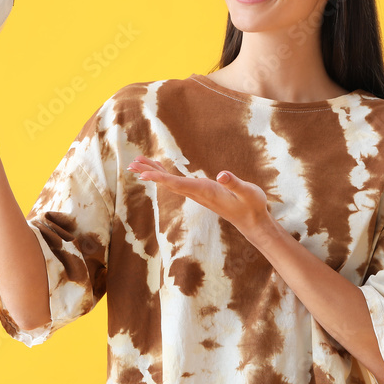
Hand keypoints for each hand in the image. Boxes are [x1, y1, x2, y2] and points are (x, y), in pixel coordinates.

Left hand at [126, 156, 273, 241]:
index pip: (178, 184)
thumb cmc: (252, 205)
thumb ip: (235, 184)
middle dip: (150, 173)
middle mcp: (198, 193)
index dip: (160, 178)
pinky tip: (158, 168)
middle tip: (131, 165)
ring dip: (154, 172)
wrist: (252, 220)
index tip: (143, 175)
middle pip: (168, 183)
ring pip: (170, 182)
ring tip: (137, 163)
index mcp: (205, 191)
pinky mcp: (201, 191)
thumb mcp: (248, 192)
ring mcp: (198, 193)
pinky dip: (166, 174)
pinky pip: (177, 182)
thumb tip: (222, 174)